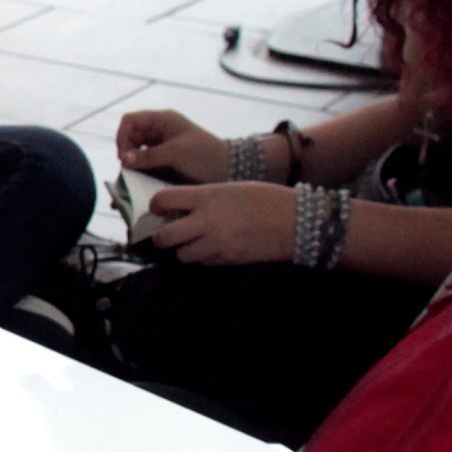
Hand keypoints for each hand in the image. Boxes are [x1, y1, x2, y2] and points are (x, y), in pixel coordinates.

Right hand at [115, 108, 233, 185]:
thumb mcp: (175, 153)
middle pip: (129, 138)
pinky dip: (140, 175)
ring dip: (131, 167)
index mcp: (161, 120)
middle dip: (125, 154)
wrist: (229, 170)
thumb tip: (123, 161)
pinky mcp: (164, 163)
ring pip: (135, 154)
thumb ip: (148, 156)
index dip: (122, 137)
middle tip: (128, 171)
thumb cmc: (204, 155)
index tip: (124, 156)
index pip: (129, 121)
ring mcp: (161, 147)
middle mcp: (158, 132)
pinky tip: (138, 186)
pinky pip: (145, 166)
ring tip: (130, 183)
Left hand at [140, 181, 292, 266]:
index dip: (156, 205)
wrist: (296, 221)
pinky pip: (202, 262)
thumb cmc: (266, 198)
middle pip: (164, 237)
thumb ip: (204, 198)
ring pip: (181, 255)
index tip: (158, 208)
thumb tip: (180, 207)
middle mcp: (206, 221)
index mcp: (207, 197)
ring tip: (191, 241)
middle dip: (160, 237)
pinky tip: (211, 248)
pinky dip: (201, 257)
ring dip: (182, 249)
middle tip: (165, 233)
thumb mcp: (230, 188)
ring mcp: (216, 243)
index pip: (163, 200)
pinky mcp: (227, 260)